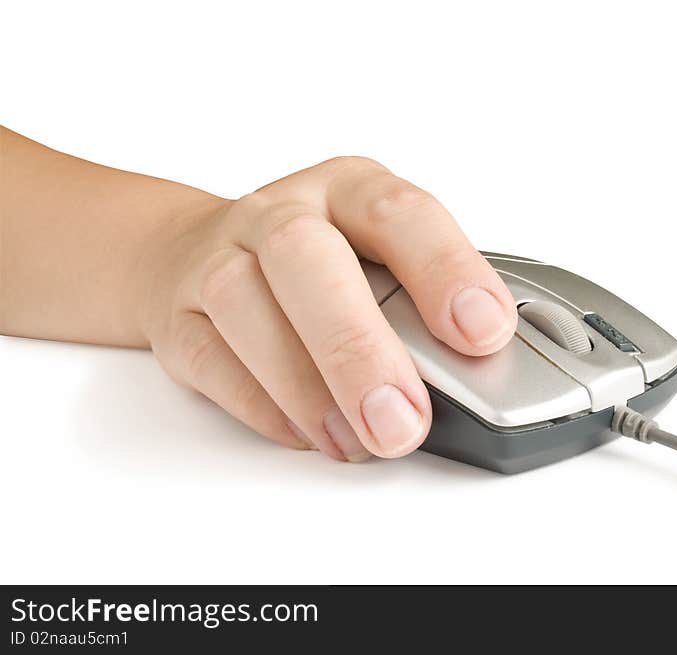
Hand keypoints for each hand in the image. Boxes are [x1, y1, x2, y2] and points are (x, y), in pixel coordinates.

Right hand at [140, 157, 517, 461]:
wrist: (191, 255)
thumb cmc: (316, 264)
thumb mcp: (380, 258)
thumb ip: (421, 305)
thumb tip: (472, 371)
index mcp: (349, 190)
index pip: (400, 213)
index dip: (445, 269)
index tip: (484, 332)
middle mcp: (280, 214)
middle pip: (306, 257)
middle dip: (358, 345)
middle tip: (400, 420)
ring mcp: (218, 260)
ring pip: (242, 306)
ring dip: (308, 388)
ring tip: (359, 440)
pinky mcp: (179, 317)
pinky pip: (211, 360)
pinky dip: (265, 407)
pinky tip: (312, 434)